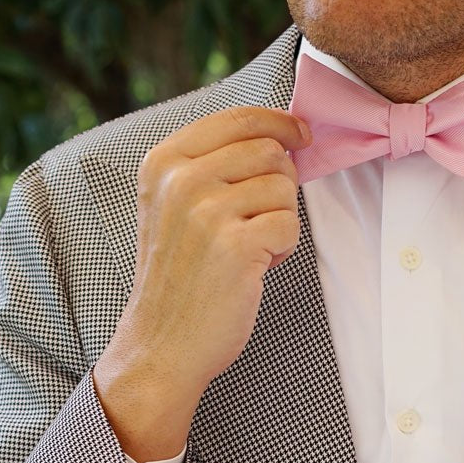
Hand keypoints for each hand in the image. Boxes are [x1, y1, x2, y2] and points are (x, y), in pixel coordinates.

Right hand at [94, 105, 312, 431]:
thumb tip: (281, 135)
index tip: (301, 134)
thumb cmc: (179, 279)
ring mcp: (207, 211)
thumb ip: (212, 167)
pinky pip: (289, 225)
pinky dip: (282, 249)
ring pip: (284, 187)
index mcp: (164, 162)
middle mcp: (181, 179)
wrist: (162, 344)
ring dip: (280, 220)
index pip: (238, 118)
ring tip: (250, 249)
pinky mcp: (235, 245)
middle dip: (279, 186)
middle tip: (258, 223)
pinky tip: (255, 268)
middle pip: (269, 150)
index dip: (280, 122)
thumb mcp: (174, 208)